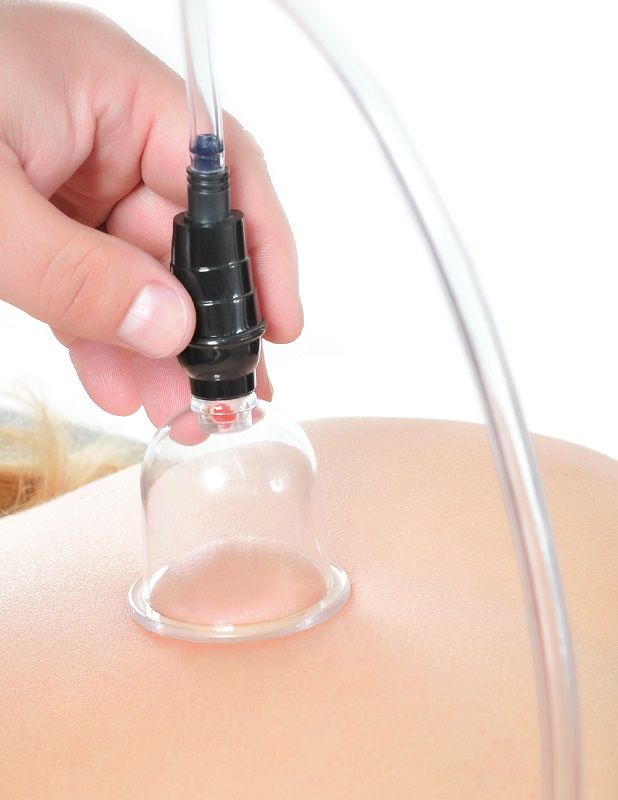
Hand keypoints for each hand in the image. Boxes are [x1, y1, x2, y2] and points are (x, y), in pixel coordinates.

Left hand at [0, 3, 301, 425]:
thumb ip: (79, 273)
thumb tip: (169, 328)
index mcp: (110, 91)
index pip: (222, 170)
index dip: (262, 249)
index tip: (278, 323)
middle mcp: (99, 130)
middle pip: (183, 233)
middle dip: (206, 321)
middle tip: (226, 392)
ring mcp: (64, 178)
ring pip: (136, 271)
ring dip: (156, 346)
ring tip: (178, 411)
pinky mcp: (31, 219)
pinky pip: (86, 282)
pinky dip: (100, 335)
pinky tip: (120, 384)